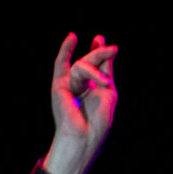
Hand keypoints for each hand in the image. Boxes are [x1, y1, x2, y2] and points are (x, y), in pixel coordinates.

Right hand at [42, 33, 118, 173]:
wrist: (86, 136)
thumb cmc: (99, 120)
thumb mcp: (108, 91)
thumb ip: (106, 70)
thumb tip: (108, 49)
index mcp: (91, 88)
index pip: (95, 65)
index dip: (99, 52)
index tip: (105, 42)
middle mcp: (79, 85)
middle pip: (89, 62)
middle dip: (100, 55)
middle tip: (113, 49)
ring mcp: (68, 84)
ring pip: (81, 66)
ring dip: (95, 72)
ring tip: (105, 83)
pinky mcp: (59, 85)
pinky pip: (60, 64)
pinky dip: (65, 50)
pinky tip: (72, 37)